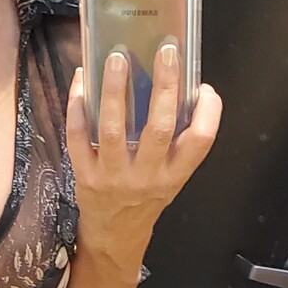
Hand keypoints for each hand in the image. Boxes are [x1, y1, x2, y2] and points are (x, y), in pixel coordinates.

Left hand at [66, 43, 221, 268]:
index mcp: (175, 174)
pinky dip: (78, 106)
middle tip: (165, 51)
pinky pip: (79, 136)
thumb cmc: (146, 197)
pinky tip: (83, 80)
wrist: (115, 235)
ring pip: (114, 129)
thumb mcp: (172, 176)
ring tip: (117, 57)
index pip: (200, 142)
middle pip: (160, 128)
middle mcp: (147, 176)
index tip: (205, 86)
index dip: (208, 112)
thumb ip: (179, 142)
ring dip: (116, 91)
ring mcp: (114, 176)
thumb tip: (184, 87)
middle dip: (164, 87)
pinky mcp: (85, 175)